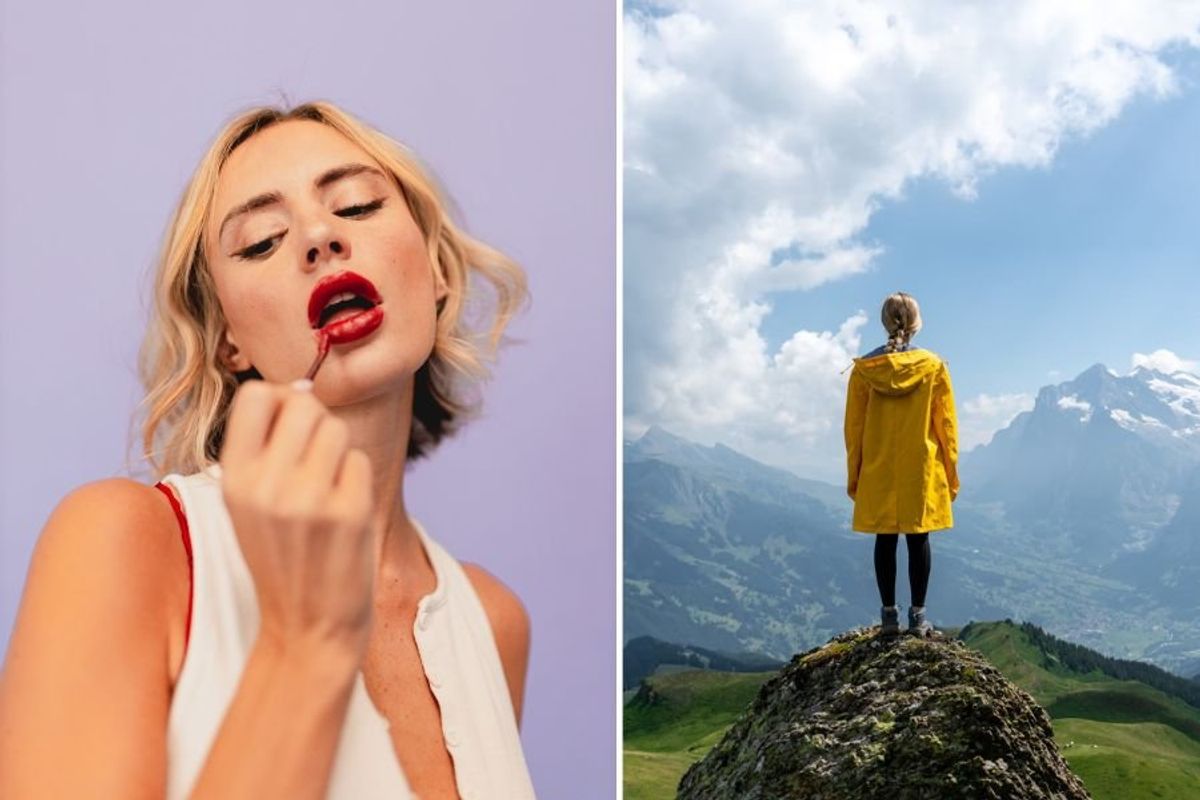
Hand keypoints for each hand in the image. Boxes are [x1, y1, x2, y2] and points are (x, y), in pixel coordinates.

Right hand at [218, 380, 377, 657]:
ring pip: (337, 429)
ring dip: (338, 453)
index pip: (257, 395)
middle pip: (304, 404)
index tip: (288, 426)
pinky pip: (360, 462)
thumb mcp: (250, 504)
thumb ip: (264, 449)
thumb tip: (300, 390)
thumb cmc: (282, 558)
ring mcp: (310, 498)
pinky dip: (356, 480)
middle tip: (314, 464)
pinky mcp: (349, 511)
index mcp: (233, 479)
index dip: (280, 400)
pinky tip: (342, 515)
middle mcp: (267, 485)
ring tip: (325, 492)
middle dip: (316, 424)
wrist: (308, 628)